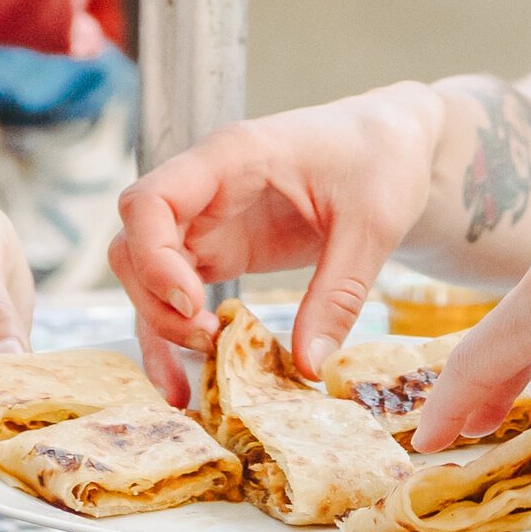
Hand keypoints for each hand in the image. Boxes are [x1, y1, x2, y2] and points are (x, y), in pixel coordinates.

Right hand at [110, 81, 444, 401]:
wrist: (396, 146)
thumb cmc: (382, 160)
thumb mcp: (373, 224)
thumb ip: (338, 293)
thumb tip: (309, 366)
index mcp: (229, 158)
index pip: (149, 201)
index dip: (153, 257)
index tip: (193, 303)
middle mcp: (204, 190)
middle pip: (135, 246)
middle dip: (156, 303)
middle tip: (209, 342)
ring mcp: (208, 223)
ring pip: (147, 278)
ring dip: (159, 328)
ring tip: (189, 385)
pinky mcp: (223, 253)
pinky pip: (179, 297)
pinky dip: (177, 337)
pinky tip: (186, 383)